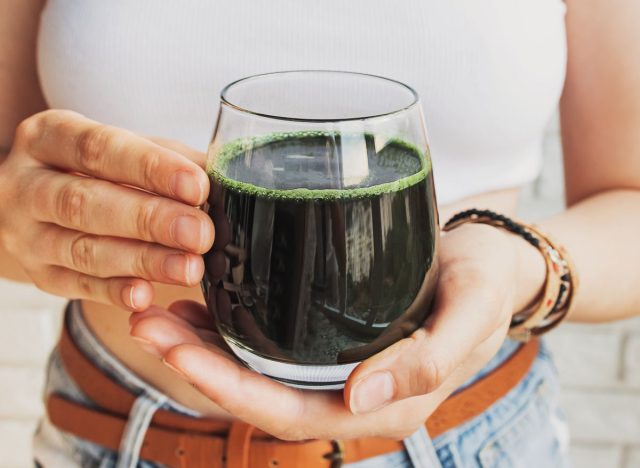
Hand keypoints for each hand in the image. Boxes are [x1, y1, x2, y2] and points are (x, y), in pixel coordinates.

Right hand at [0, 110, 214, 309]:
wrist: (35, 203)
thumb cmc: (95, 170)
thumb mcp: (125, 151)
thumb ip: (169, 159)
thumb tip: (224, 175)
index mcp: (49, 137)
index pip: (99, 148)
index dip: (150, 168)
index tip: (197, 186)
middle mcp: (26, 184)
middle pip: (86, 203)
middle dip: (149, 220)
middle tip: (200, 233)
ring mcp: (26, 234)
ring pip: (83, 250)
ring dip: (142, 261)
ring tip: (189, 268)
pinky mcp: (38, 274)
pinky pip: (77, 287)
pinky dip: (114, 292)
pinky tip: (146, 295)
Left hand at [131, 223, 542, 439]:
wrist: (493, 263)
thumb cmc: (486, 283)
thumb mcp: (472, 312)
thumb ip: (428, 360)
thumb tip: (361, 400)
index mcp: (387, 403)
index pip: (294, 413)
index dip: (232, 390)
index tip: (179, 352)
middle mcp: (353, 394)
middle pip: (261, 394)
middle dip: (198, 365)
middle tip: (146, 321)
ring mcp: (337, 368)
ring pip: (257, 371)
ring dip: (202, 345)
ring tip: (151, 308)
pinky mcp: (328, 339)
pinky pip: (271, 344)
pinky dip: (228, 326)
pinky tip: (196, 299)